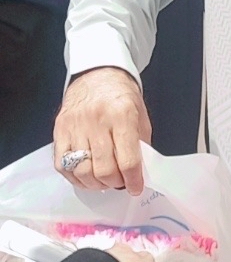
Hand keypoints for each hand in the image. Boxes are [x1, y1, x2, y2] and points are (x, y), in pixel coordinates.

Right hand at [54, 68, 151, 194]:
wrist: (98, 73)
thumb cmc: (121, 94)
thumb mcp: (140, 115)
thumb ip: (140, 144)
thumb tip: (139, 173)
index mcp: (122, 115)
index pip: (128, 160)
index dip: (133, 180)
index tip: (135, 187)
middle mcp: (97, 120)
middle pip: (104, 169)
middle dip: (115, 183)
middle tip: (120, 182)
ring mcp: (76, 125)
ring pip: (83, 171)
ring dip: (96, 184)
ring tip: (104, 180)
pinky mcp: (60, 129)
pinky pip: (62, 164)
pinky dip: (75, 177)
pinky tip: (86, 175)